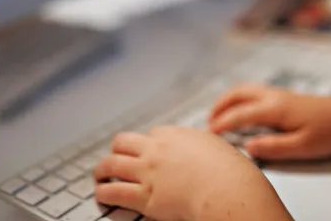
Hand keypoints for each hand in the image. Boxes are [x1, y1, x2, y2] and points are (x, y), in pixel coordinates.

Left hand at [94, 126, 289, 220]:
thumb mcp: (217, 147)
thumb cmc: (230, 173)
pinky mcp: (144, 196)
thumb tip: (206, 149)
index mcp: (176, 135)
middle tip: (115, 158)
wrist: (227, 190)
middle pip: (123, 142)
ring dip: (102, 170)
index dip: (147, 144)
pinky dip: (104, 193)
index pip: (152, 135)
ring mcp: (148, 172)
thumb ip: (204, 146)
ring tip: (100, 176)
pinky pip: (114, 192)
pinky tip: (102, 196)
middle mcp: (157, 150)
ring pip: (111, 164)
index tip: (146, 151)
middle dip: (117, 150)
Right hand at [209, 84, 330, 160]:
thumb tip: (249, 147)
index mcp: (275, 108)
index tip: (210, 133)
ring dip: (229, 99)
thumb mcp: (302, 147)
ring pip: (246, 90)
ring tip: (221, 114)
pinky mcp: (287, 97)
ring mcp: (280, 94)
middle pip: (237, 94)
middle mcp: (274, 97)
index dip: (222, 124)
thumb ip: (273, 148)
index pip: (240, 114)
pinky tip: (244, 110)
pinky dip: (241, 98)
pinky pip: (255, 92)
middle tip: (210, 121)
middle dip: (220, 105)